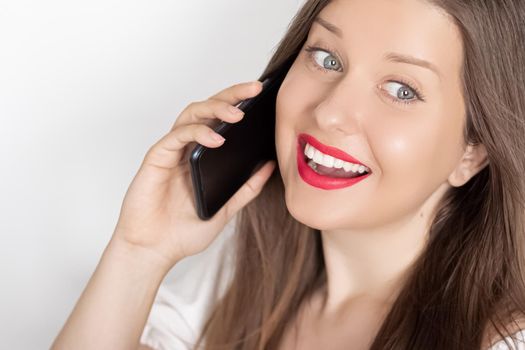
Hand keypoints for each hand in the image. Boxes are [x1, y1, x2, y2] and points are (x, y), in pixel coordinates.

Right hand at [110, 80, 275, 269]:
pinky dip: (196, 133)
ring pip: (191, 115)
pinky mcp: (156, 158)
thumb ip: (246, 187)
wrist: (154, 251)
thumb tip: (270, 166)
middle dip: (231, 95)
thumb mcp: (227, 208)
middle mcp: (187, 148)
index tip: (263, 96)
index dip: (240, 104)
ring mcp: (171, 151)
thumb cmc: (183, 232)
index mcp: (203, 156)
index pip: (222, 121)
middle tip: (254, 89)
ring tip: (238, 114)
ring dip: (214, 109)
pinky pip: (176, 136)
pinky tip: (216, 139)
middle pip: (208, 109)